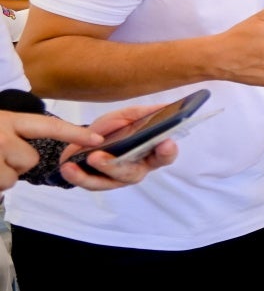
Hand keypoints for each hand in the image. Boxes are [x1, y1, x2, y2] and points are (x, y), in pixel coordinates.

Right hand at [0, 111, 103, 189]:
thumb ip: (16, 131)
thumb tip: (29, 148)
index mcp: (10, 120)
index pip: (50, 126)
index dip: (75, 134)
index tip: (97, 139)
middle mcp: (4, 135)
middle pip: (31, 160)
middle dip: (17, 164)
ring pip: (13, 177)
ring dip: (2, 175)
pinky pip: (1, 187)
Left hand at [58, 104, 178, 190]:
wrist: (87, 139)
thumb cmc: (114, 128)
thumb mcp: (129, 116)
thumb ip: (146, 113)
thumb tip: (167, 107)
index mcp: (151, 152)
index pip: (165, 155)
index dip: (167, 151)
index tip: (165, 142)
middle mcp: (138, 168)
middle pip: (133, 173)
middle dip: (116, 166)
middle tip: (98, 156)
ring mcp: (118, 179)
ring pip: (111, 180)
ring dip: (96, 171)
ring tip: (86, 158)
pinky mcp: (99, 183)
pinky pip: (92, 184)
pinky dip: (79, 177)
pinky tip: (68, 168)